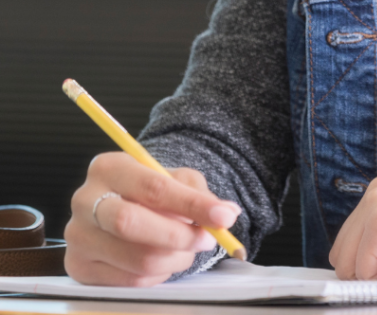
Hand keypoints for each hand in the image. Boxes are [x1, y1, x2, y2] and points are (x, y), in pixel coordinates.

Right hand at [64, 151, 241, 285]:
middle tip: (208, 238)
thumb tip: (227, 213)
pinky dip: (158, 275)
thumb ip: (199, 195)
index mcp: (108, 167)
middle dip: (180, 236)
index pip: (153, 188)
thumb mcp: (177, 180)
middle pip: (132, 224)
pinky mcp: (79, 268)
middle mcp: (84, 201)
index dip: (191, 205)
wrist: (122, 205)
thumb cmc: (153, 190)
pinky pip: (129, 280)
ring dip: (175, 258)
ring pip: (135, 258)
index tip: (223, 216)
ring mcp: (77, 237)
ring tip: (189, 249)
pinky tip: (166, 261)